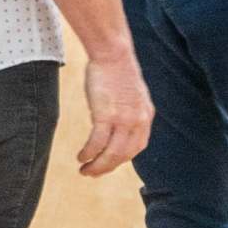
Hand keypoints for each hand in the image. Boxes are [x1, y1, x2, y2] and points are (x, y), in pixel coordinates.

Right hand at [74, 59, 153, 177]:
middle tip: (93, 173)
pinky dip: (88, 153)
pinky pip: (97, 142)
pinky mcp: (106, 115)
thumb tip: (116, 122)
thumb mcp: (131, 94)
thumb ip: (128, 110)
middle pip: (123, 155)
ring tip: (85, 170)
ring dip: (97, 166)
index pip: (137, 147)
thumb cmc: (117, 70)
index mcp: (146, 116)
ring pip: (111, 154)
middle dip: (107, 168)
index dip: (122, 159)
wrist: (113, 54)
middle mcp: (138, 121)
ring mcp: (123, 119)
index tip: (109, 163)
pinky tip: (81, 156)